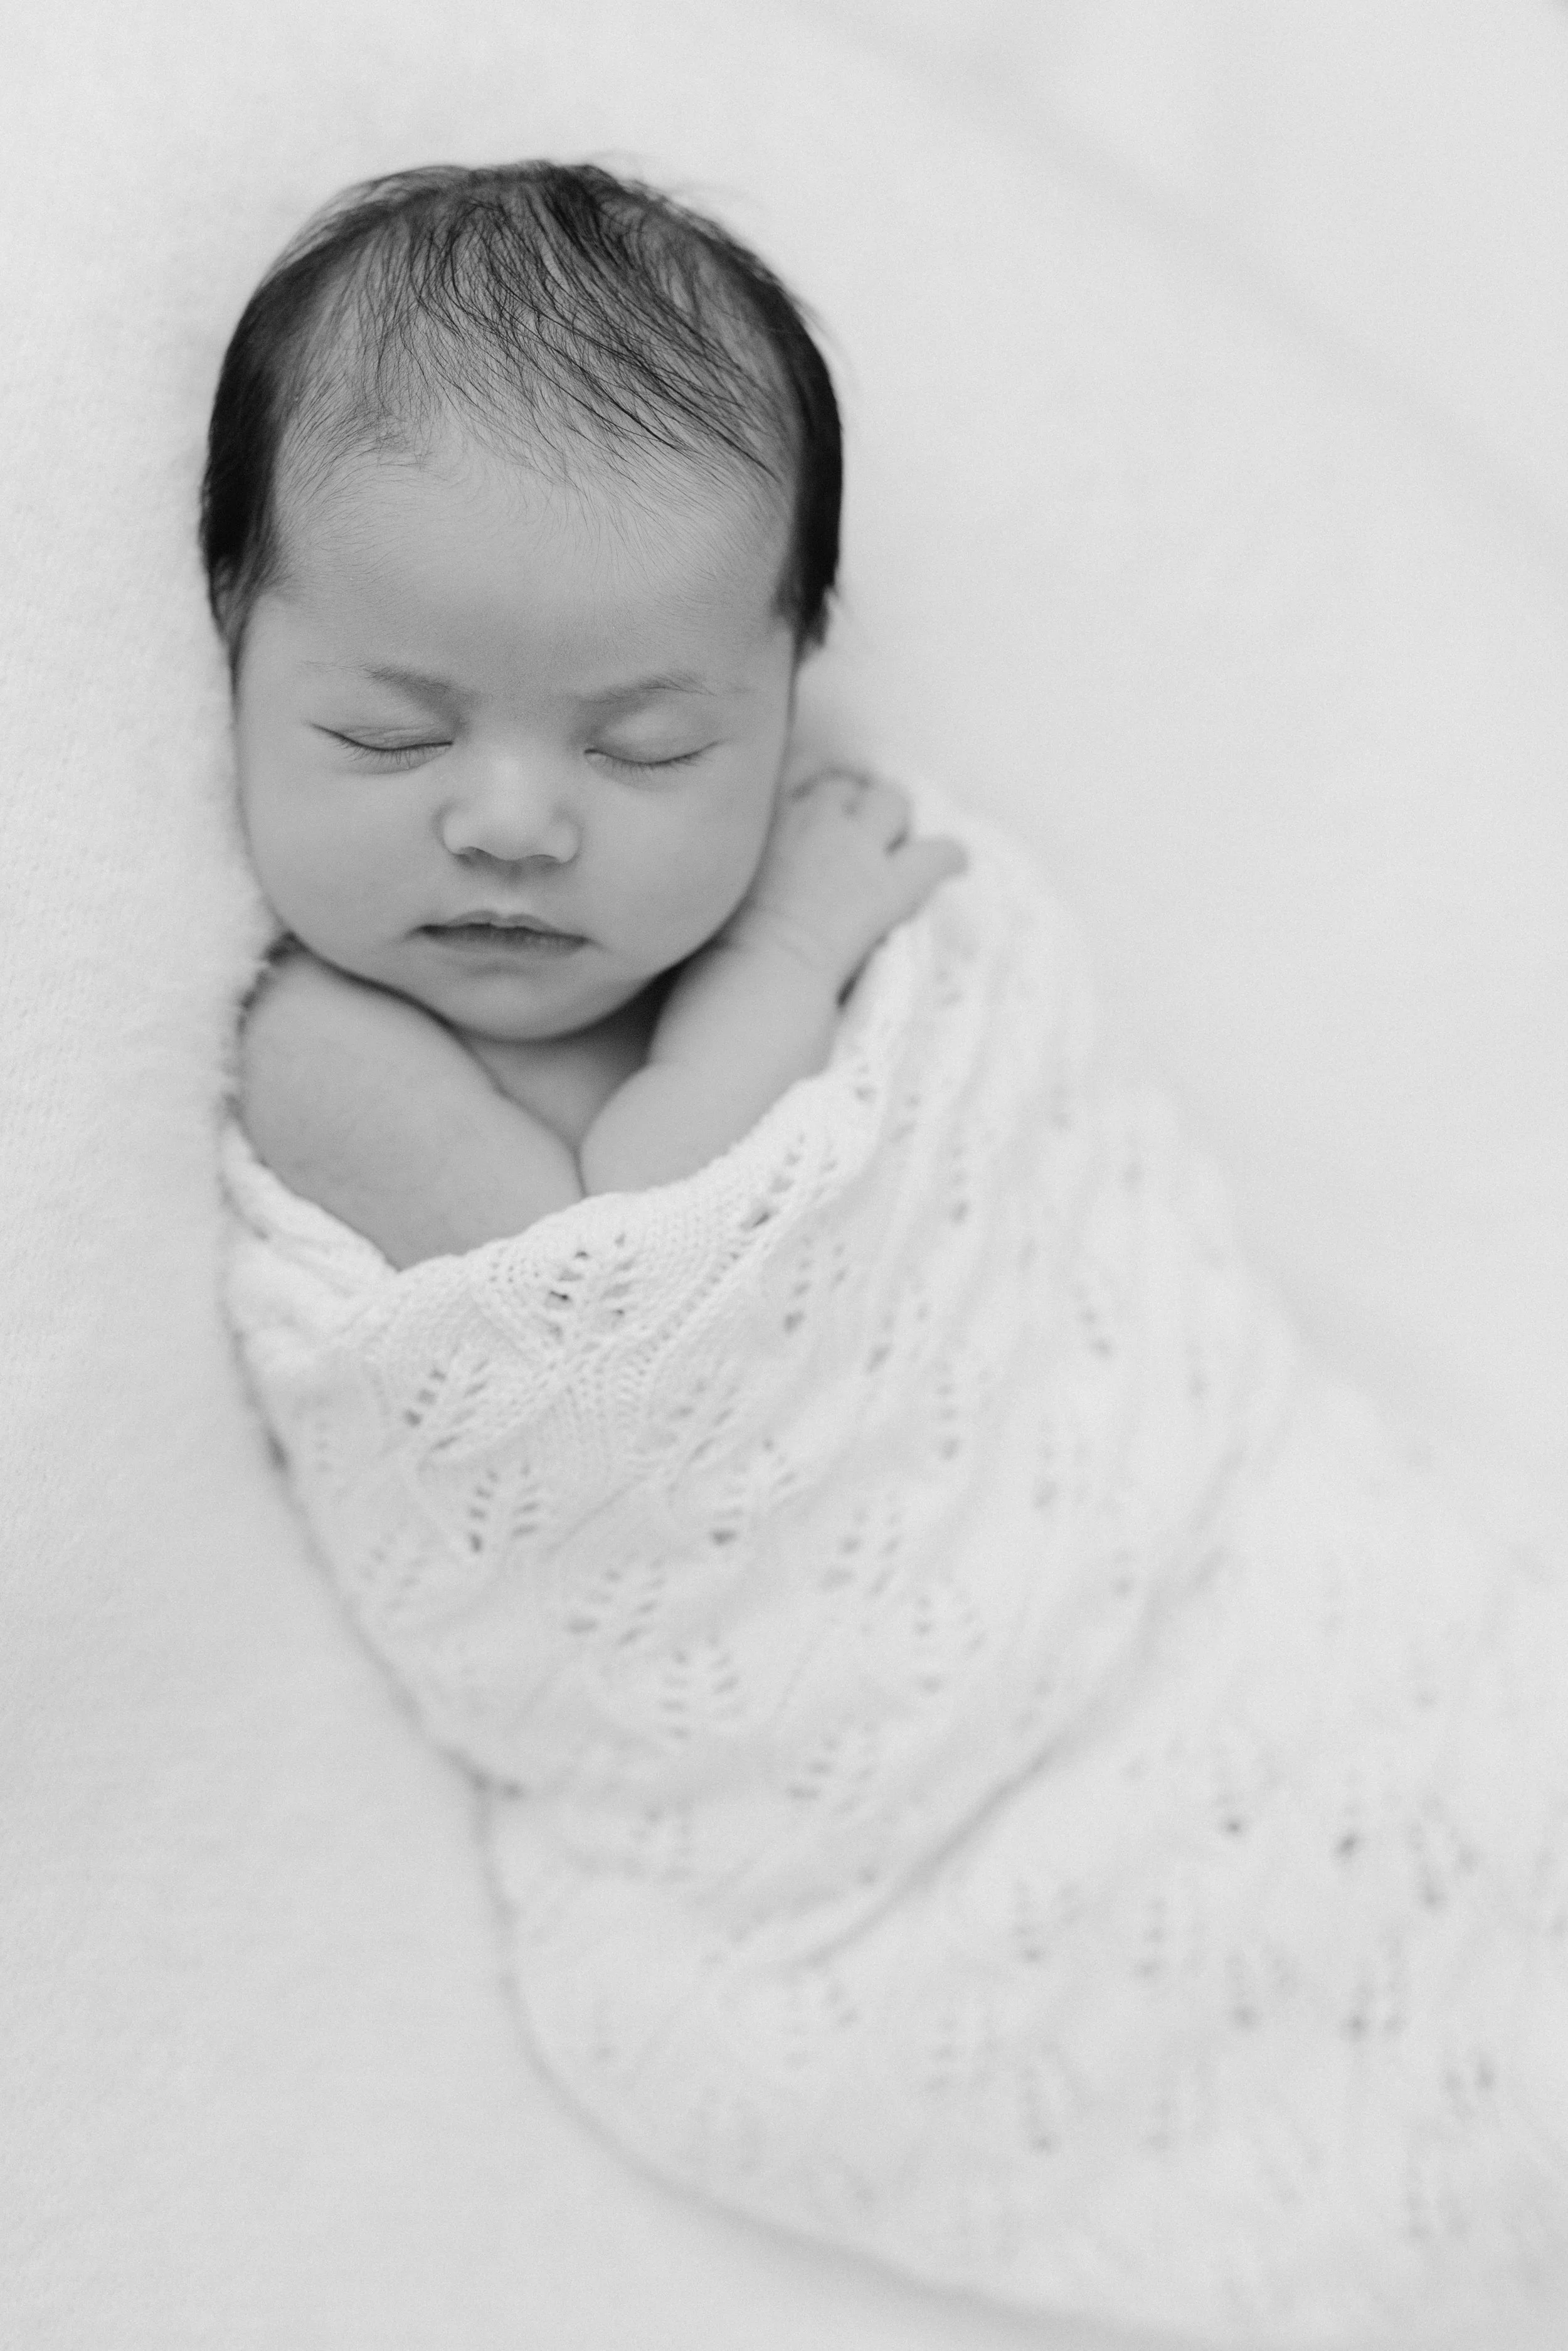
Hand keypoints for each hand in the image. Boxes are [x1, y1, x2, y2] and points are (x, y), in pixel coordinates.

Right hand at [717, 768, 967, 995]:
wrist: (753, 982)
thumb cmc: (717, 953)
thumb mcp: (710, 884)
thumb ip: (728, 854)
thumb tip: (727, 855)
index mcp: (761, 813)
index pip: (799, 765)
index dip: (815, 782)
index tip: (818, 802)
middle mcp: (810, 816)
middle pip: (846, 785)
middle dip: (856, 804)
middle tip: (858, 836)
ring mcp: (855, 847)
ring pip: (893, 801)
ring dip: (896, 820)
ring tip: (896, 847)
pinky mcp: (891, 886)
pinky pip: (940, 854)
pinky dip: (949, 858)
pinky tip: (953, 866)